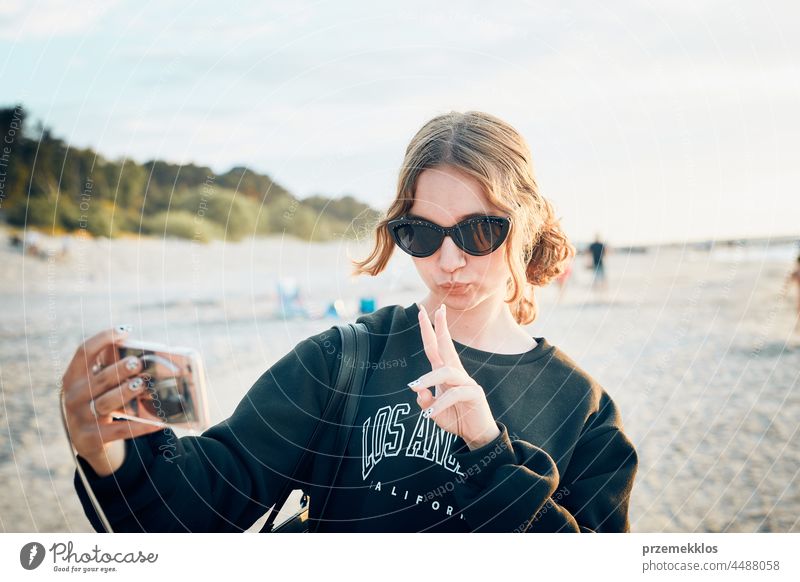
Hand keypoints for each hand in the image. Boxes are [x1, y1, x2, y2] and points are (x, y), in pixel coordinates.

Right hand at [60, 326, 164, 475]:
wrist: (87, 440)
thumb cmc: (99, 401)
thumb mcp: (98, 385)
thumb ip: (112, 368)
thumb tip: (148, 353)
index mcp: (73, 376)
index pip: (83, 352)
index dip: (103, 338)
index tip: (125, 331)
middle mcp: (73, 396)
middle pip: (98, 379)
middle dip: (119, 370)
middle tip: (138, 363)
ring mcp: (80, 418)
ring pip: (105, 403)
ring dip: (124, 394)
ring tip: (142, 385)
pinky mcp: (91, 438)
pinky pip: (120, 430)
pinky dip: (141, 426)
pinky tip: (160, 422)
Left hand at [408, 303, 500, 450]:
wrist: (476, 435)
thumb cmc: (456, 419)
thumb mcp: (434, 412)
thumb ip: (425, 402)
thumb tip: (418, 391)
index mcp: (445, 373)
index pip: (435, 348)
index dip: (429, 330)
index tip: (423, 311)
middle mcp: (456, 374)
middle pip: (446, 346)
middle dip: (439, 327)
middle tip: (431, 310)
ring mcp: (466, 382)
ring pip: (446, 371)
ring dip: (429, 378)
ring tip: (416, 386)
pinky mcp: (474, 394)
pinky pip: (455, 394)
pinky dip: (440, 403)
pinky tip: (431, 414)